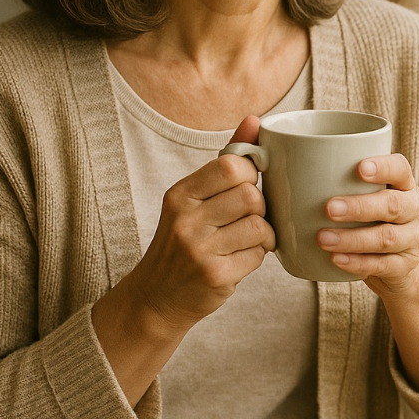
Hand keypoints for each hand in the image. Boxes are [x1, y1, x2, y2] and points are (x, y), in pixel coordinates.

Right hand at [126, 114, 274, 332]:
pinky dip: (256, 256)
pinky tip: (238, 259)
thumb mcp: (193, 198)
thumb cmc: (183, 241)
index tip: (245, 186)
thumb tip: (255, 119)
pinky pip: (258, 255)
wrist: (156, 298)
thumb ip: (227, 159)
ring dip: (262, 234)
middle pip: (251, 196)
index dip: (250, 175)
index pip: (231, 166)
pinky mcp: (216, 276)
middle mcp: (186, 220)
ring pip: (259, 226)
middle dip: (258, 207)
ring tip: (245, 239)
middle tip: (246, 217)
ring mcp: (199, 250)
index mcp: (180, 194)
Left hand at [316, 154, 418, 295]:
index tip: (359, 168)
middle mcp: (415, 209)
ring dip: (352, 238)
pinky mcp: (405, 266)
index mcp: (405, 185)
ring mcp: (413, 239)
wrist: (399, 265)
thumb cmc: (372, 221)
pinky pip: (381, 265)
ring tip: (323, 238)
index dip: (383, 167)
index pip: (400, 169)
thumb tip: (280, 165)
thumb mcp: (366, 198)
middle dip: (359, 207)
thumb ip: (340, 184)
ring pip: (385, 238)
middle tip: (328, 208)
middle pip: (392, 205)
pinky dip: (356, 262)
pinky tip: (336, 259)